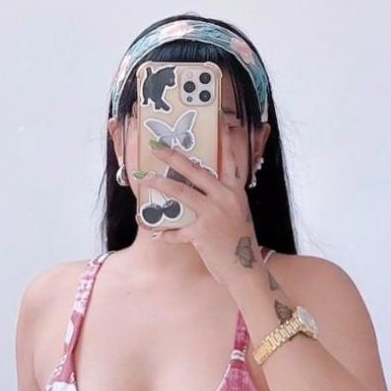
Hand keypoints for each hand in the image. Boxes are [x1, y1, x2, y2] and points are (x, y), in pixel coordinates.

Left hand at [134, 134, 261, 285]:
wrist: (245, 269)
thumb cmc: (238, 242)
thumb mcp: (237, 214)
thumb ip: (224, 199)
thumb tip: (205, 190)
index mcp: (235, 191)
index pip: (229, 159)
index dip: (223, 140)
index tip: (217, 121)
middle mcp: (225, 197)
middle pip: (196, 170)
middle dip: (174, 157)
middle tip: (157, 146)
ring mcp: (213, 214)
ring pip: (181, 193)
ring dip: (161, 185)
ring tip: (145, 178)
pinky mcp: (201, 233)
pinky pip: (176, 230)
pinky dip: (165, 233)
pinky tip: (155, 233)